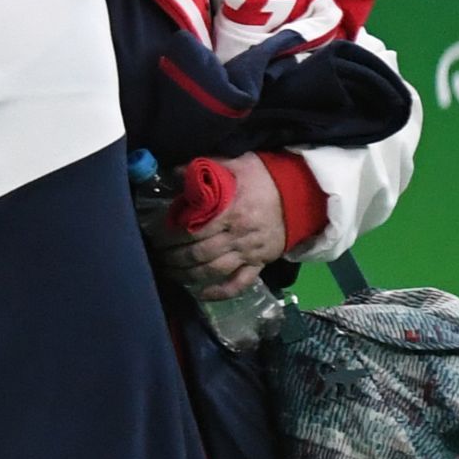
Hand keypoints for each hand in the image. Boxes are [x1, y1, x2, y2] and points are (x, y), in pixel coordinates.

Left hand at [150, 153, 287, 299]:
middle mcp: (238, 236)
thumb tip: (174, 172)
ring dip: (187, 275)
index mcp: (229, 212)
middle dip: (173, 257)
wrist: (303, 193)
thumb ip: (203, 169)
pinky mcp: (260, 264)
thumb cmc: (265, 177)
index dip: (170, 237)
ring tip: (169, 272)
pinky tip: (200, 294)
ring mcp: (250, 253)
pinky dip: (219, 292)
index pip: (192, 230)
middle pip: (199, 253)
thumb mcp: (234, 164)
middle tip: (157, 255)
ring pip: (213, 271)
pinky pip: (239, 284)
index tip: (155, 236)